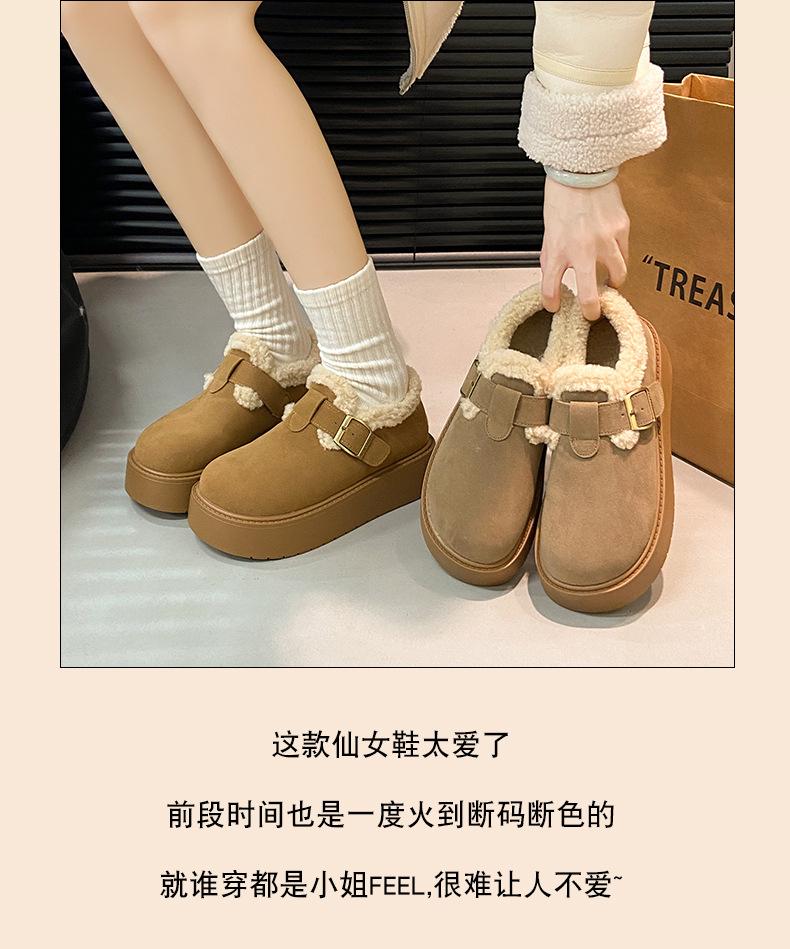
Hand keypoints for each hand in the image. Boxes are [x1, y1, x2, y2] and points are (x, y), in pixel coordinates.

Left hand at [540, 176, 629, 320]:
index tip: (554, 307)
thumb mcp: (548, 231)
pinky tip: (613, 254)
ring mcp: (605, 240)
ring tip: (609, 283)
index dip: (552, 303)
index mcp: (557, 249)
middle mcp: (582, 249)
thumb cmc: (562, 197)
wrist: (581, 169)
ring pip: (617, 275)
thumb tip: (553, 277)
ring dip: (613, 283)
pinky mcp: (622, 229)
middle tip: (592, 313)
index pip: (551, 288)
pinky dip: (619, 257)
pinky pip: (624, 252)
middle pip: (590, 294)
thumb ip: (551, 256)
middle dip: (591, 310)